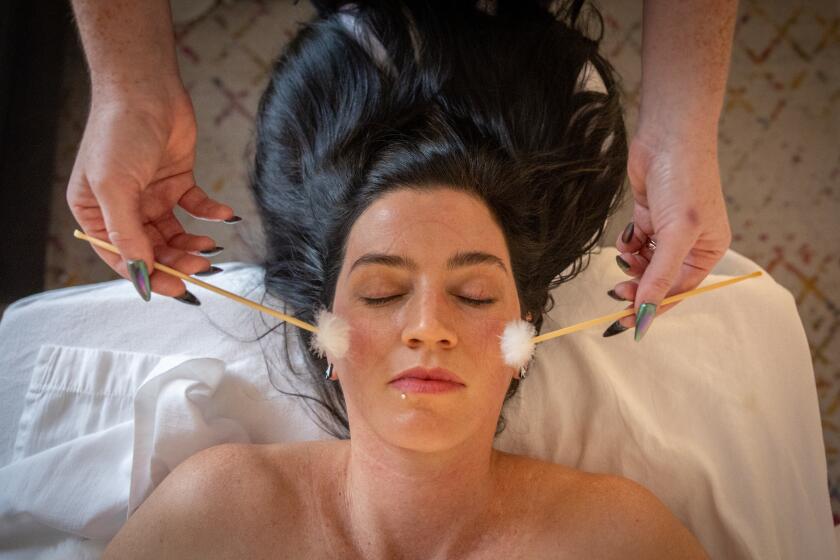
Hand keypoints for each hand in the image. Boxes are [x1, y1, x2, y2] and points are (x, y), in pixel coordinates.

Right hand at [67, 86, 235, 298]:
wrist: (146, 88)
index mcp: (94, 212)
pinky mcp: (177, 181)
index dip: (149, 277)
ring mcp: (151, 195)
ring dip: (193, 244)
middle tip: (201, 268)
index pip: (122, 257)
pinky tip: (226, 215)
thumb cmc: (119, 132)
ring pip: (174, 234)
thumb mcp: (115, 188)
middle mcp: (122, 208)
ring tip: (210, 247)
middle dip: (177, 261)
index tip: (177, 290)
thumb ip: (127, 234)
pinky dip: (211, 214)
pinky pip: (196, 207)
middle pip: (152, 250)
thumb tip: (141, 276)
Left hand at [609, 132, 731, 339]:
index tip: (628, 324)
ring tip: (627, 255)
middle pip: (658, 280)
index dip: (654, 308)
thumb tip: (646, 314)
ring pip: (642, 264)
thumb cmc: (685, 181)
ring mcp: (666, 230)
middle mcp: (689, 244)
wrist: (667, 137)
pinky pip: (632, 243)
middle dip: (638, 287)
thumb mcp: (676, 234)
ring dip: (631, 265)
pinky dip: (627, 243)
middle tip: (617, 293)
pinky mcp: (646, 217)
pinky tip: (629, 233)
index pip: (678, 292)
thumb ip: (660, 277)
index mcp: (708, 252)